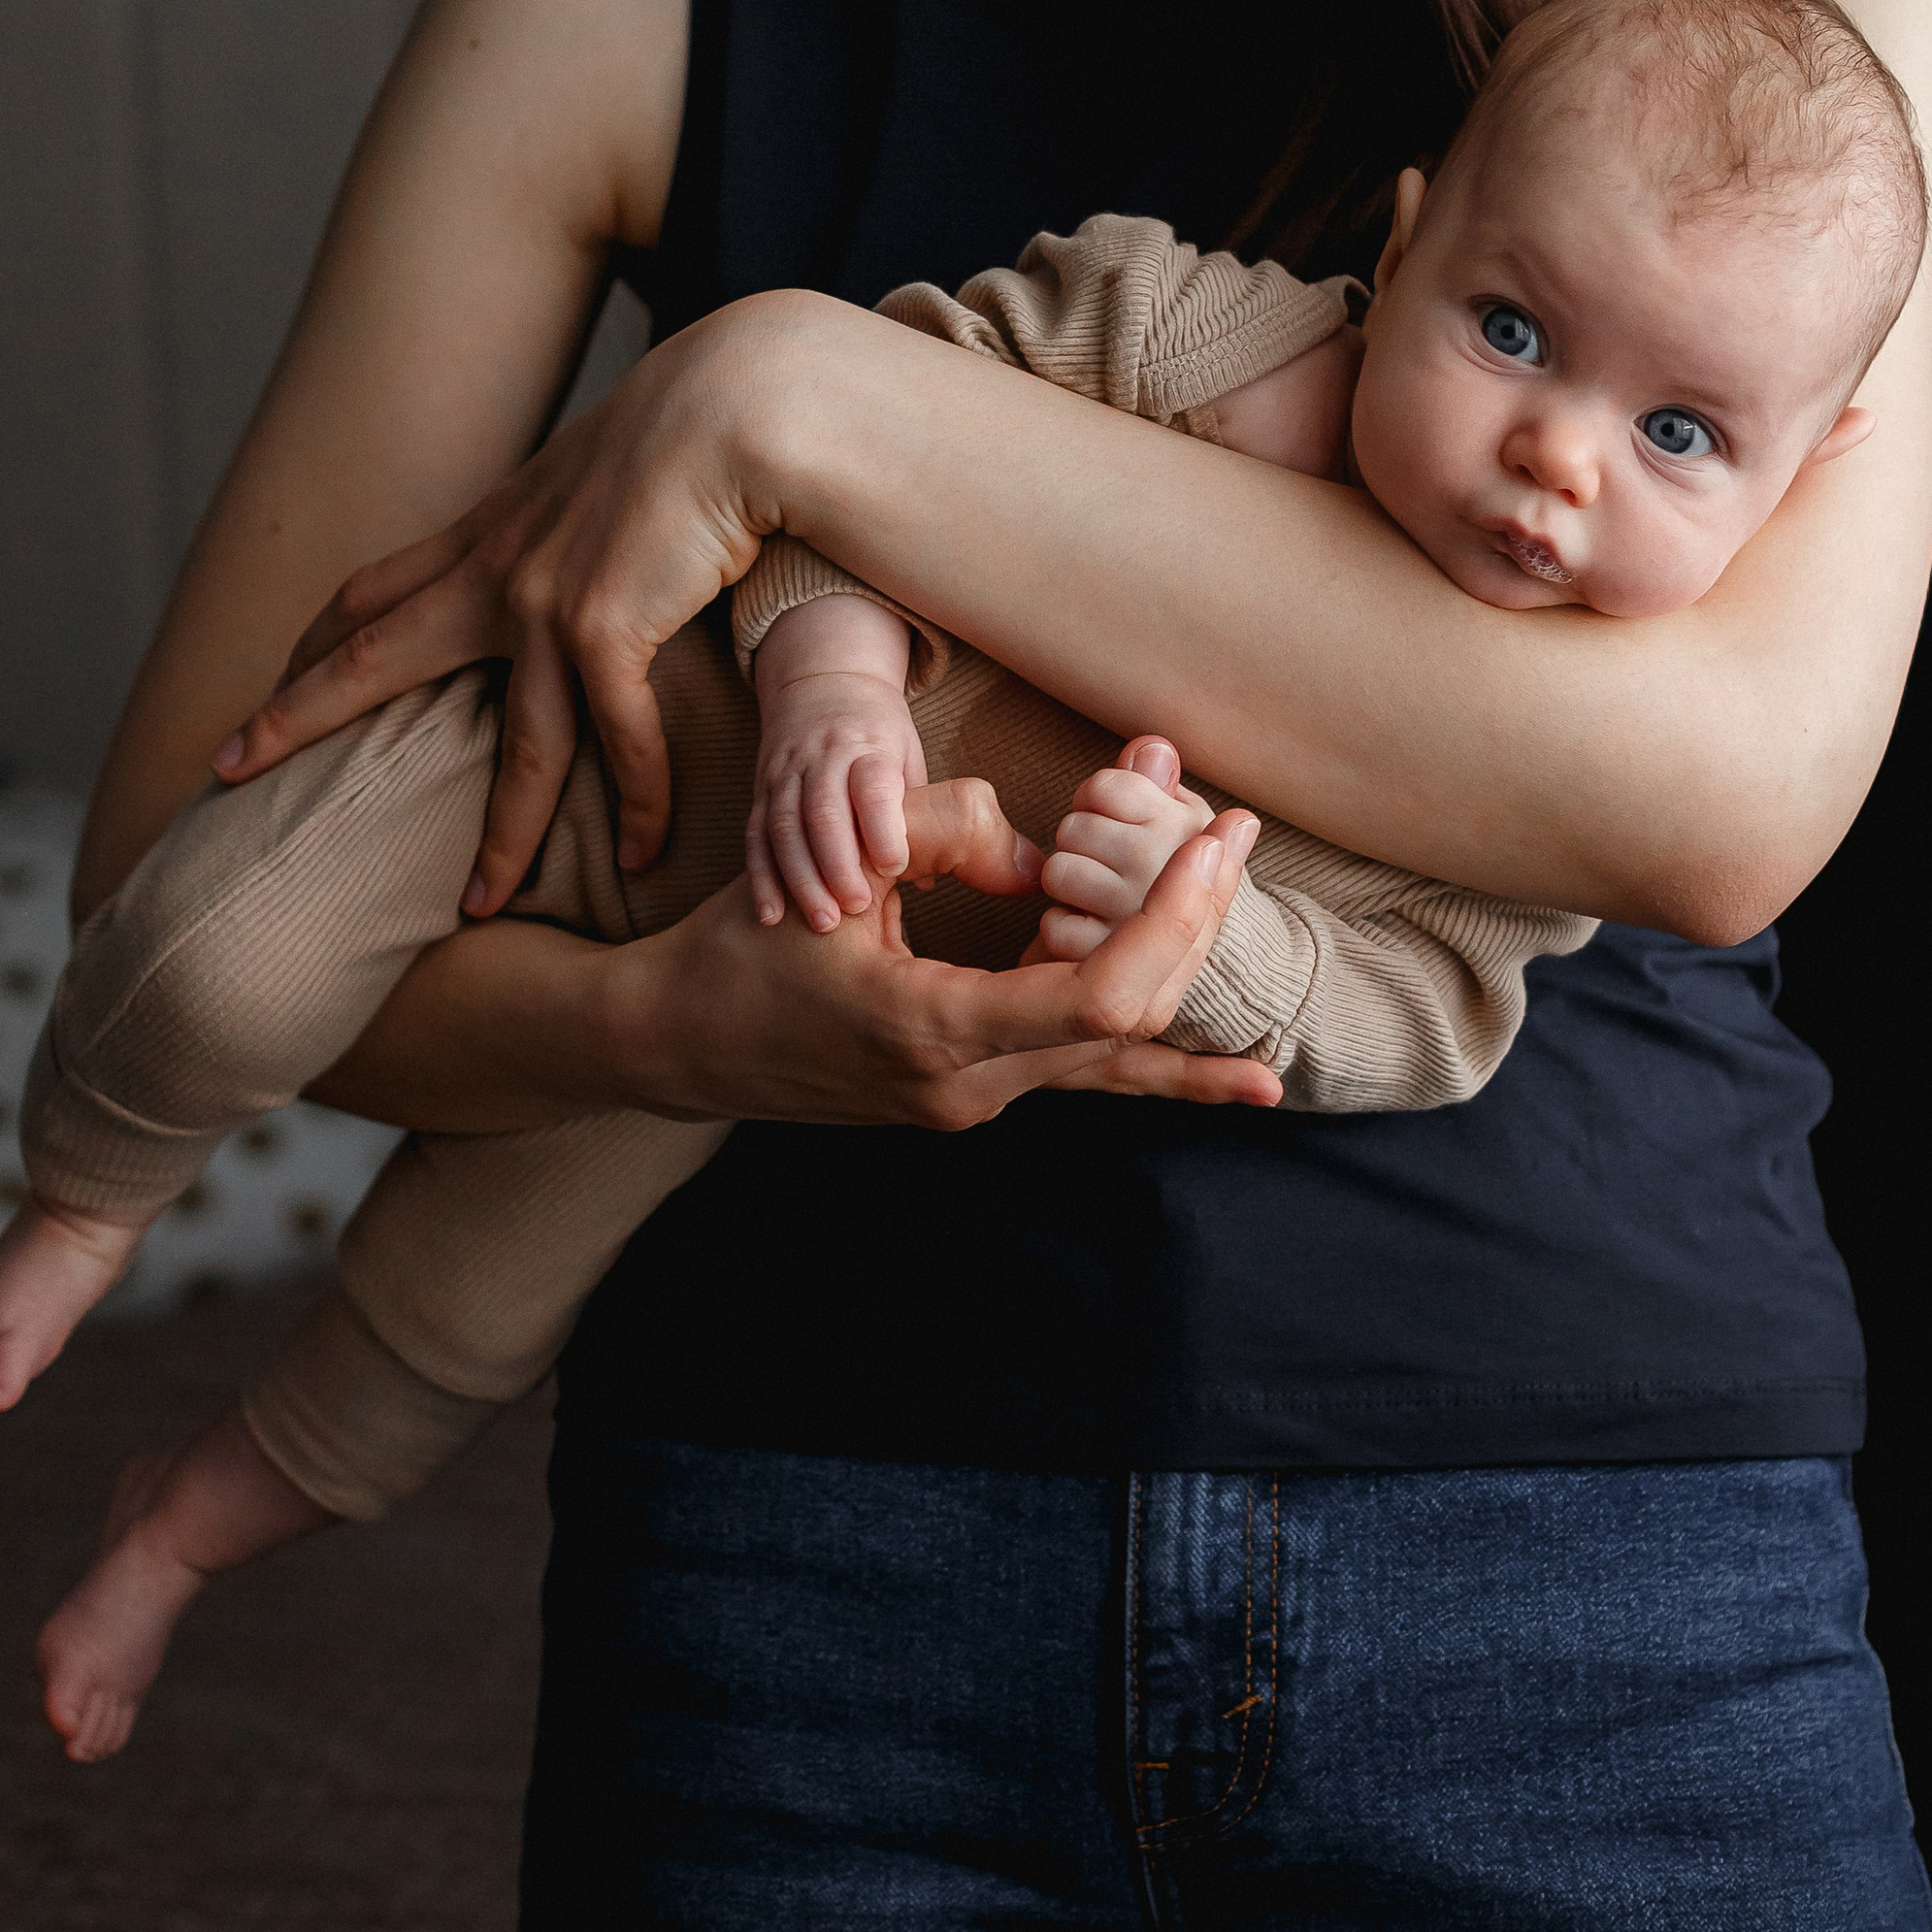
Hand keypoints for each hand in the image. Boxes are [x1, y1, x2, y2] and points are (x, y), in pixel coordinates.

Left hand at [212, 295, 803, 912]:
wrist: (740, 398)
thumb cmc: (699, 425)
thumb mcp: (609, 477)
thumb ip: (584, 523)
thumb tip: (598, 550)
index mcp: (494, 530)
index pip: (373, 590)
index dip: (314, 641)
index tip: (271, 677)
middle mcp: (500, 567)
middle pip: (370, 655)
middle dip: (293, 715)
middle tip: (224, 772)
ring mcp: (547, 600)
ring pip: (518, 747)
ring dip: (503, 836)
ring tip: (482, 905)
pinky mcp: (608, 625)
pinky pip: (618, 739)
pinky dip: (638, 799)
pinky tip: (639, 849)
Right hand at [616, 777, 1277, 1126]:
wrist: (677, 1041)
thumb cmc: (742, 947)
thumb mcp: (834, 869)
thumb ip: (938, 829)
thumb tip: (1040, 839)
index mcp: (936, 1034)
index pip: (1101, 994)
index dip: (1173, 918)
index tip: (1211, 840)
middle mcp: (969, 1089)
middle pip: (1129, 1020)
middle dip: (1198, 923)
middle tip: (1243, 833)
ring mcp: (973, 1101)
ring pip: (1117, 1054)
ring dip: (1186, 973)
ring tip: (1254, 912)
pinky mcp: (972, 1091)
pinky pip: (1083, 1071)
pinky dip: (1158, 1053)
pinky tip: (1238, 1075)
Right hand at [746, 667, 932, 931]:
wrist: (823, 682)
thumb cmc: (878, 732)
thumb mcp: (907, 755)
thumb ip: (916, 813)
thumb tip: (927, 881)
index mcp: (867, 746)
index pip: (871, 785)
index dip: (881, 826)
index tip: (894, 866)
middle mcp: (822, 757)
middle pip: (821, 812)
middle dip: (836, 865)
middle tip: (855, 908)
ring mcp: (785, 773)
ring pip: (784, 828)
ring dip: (799, 879)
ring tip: (821, 922)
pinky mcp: (761, 790)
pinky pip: (755, 836)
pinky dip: (761, 878)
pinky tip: (770, 914)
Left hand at [1035, 735, 1218, 960]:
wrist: (1173, 967)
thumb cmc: (1162, 878)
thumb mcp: (1169, 821)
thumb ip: (1152, 782)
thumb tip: (1152, 748)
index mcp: (1193, 827)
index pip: (1107, 787)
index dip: (1097, 799)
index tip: (1119, 819)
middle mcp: (1177, 871)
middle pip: (1077, 827)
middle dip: (1080, 842)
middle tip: (1108, 863)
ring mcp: (1146, 924)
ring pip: (1061, 872)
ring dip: (1068, 886)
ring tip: (1098, 898)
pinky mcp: (1116, 976)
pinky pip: (1056, 926)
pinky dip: (1062, 928)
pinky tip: (1090, 932)